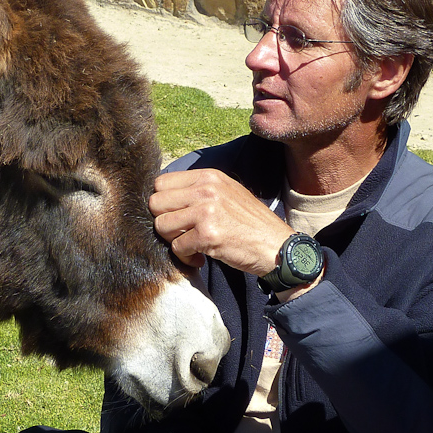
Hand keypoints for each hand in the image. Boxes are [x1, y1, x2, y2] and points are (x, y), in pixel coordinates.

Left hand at [149, 169, 294, 275]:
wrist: (277, 246)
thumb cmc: (250, 223)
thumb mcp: (227, 192)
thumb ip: (198, 190)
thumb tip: (164, 197)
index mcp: (208, 176)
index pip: (161, 182)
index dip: (163, 203)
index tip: (176, 215)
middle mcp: (205, 189)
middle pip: (155, 203)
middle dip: (164, 222)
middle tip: (181, 233)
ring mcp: (206, 211)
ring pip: (161, 226)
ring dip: (173, 241)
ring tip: (191, 245)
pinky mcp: (207, 235)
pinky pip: (177, 248)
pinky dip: (186, 257)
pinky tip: (201, 257)